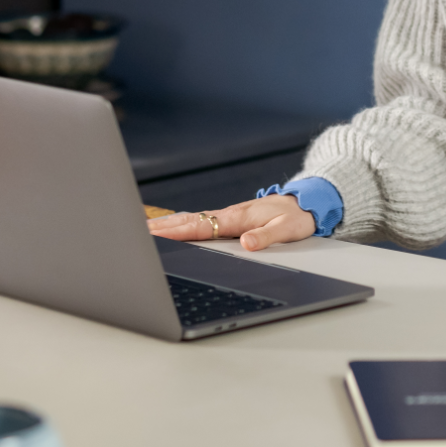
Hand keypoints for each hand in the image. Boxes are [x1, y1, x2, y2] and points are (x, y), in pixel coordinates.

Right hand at [148, 194, 314, 250]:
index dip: (178, 231)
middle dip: (163, 226)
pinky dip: (182, 223)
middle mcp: (229, 215)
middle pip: (190, 220)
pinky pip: (200, 221)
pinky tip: (172, 227)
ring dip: (168, 224)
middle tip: (137, 231)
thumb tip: (247, 244)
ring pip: (192, 219)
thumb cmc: (298, 216)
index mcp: (239, 218)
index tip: (157, 234)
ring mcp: (228, 216)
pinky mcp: (229, 219)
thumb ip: (266, 237)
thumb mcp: (288, 229)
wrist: (308, 202)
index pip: (202, 226)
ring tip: (145, 230)